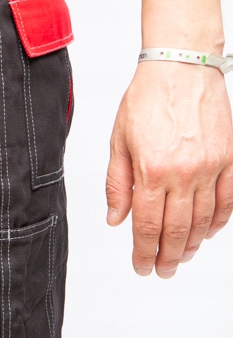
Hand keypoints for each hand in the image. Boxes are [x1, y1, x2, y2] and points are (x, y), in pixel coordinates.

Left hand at [106, 62, 232, 277]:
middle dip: (168, 257)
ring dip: (194, 244)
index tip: (141, 266)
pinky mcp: (230, 159)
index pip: (146, 226)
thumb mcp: (119, 140)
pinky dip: (220, 221)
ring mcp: (210, 167)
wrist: (181, 66)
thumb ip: (117, 184)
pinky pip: (228, 200)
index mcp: (151, 170)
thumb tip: (116, 219)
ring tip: (184, 256)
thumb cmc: (148, 96)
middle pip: (177, 230)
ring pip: (204, 220)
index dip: (143, 252)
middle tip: (163, 270)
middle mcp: (183, 173)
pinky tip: (210, 231)